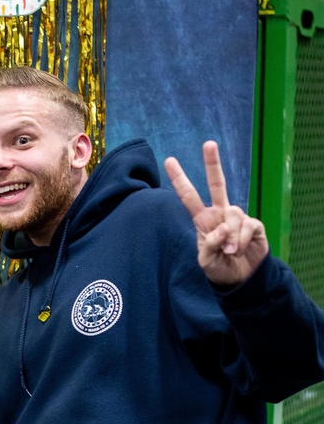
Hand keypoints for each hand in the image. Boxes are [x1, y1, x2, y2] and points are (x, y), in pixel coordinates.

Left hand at [165, 142, 268, 286]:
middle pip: (217, 184)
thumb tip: (223, 228)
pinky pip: (247, 226)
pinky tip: (240, 251)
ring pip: (233, 214)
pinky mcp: (254, 225)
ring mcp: (238, 218)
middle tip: (208, 143)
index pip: (189, 197)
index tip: (169, 160)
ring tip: (231, 253)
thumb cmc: (219, 268)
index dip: (180, 180)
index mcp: (204, 220)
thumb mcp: (206, 261)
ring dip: (231, 237)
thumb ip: (209, 245)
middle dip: (213, 163)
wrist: (241, 280)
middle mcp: (220, 214)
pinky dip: (241, 241)